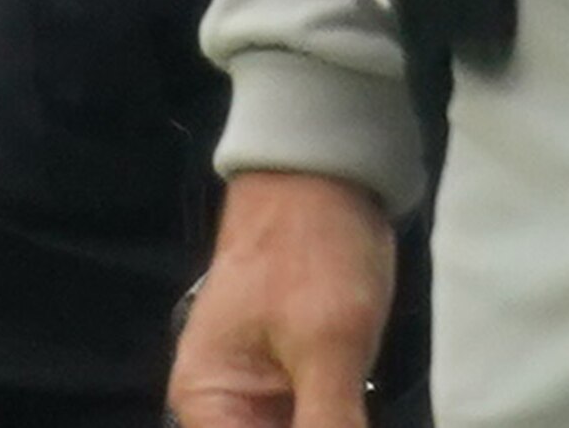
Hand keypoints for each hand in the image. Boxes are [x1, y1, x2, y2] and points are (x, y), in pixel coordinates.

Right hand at [168, 171, 394, 427]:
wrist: (325, 168)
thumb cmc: (313, 248)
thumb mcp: (329, 343)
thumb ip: (328, 425)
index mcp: (208, 403)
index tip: (341, 422)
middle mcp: (223, 406)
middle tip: (353, 410)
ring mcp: (259, 389)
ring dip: (332, 423)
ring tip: (355, 401)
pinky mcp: (294, 373)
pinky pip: (312, 418)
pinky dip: (339, 420)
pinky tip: (360, 409)